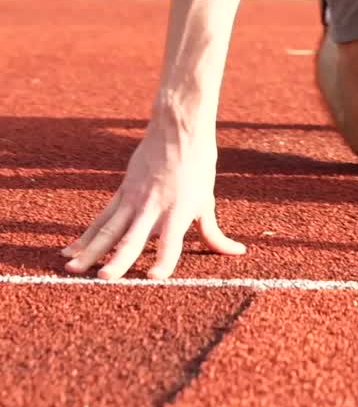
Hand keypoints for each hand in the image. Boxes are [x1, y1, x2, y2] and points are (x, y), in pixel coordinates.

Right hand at [60, 120, 244, 280]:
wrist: (179, 128)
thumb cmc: (198, 166)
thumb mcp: (207, 200)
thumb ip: (214, 233)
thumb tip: (239, 253)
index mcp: (179, 210)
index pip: (171, 240)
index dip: (164, 259)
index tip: (155, 278)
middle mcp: (154, 207)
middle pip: (133, 237)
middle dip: (118, 260)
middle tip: (104, 279)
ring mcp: (134, 199)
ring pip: (109, 229)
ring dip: (90, 251)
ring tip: (73, 270)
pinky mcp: (122, 192)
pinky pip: (101, 219)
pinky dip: (85, 236)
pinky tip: (70, 251)